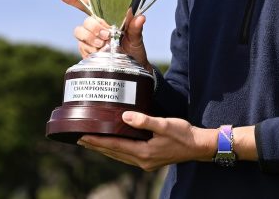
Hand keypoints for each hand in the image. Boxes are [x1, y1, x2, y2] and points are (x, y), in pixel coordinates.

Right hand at [62, 0, 148, 66]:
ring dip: (91, 38)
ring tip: (104, 45)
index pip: (90, 6)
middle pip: (86, 20)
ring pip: (80, 32)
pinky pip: (81, 46)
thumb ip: (135, 27)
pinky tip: (100, 53)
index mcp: (107, 19)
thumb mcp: (137, 38)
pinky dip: (90, 49)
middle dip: (94, 27)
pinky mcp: (86, 50)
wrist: (132, 68)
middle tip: (107, 35)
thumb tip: (140, 17)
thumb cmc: (134, 49)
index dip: (76, 0)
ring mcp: (90, 39)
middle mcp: (96, 27)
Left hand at [78, 112, 212, 170]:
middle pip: (114, 153)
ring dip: (105, 149)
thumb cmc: (184, 134)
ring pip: (119, 156)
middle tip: (80, 139)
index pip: (115, 146)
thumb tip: (125, 117)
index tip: (82, 136)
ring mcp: (146, 163)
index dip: (98, 141)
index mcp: (144, 152)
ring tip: (92, 143)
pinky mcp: (149, 160)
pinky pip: (127, 156)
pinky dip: (117, 151)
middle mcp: (142, 161)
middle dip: (97, 146)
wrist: (198, 146)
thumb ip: (145, 121)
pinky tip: (113, 146)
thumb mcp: (165, 124)